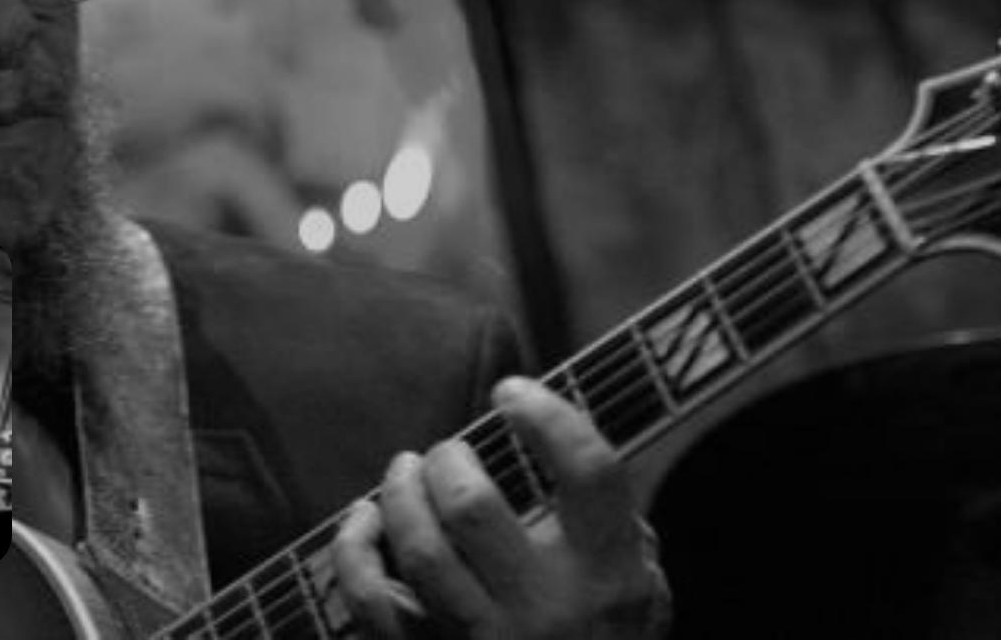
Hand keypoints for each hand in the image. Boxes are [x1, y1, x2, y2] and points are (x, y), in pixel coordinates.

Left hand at [333, 377, 670, 638]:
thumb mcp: (646, 599)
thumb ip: (623, 533)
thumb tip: (570, 459)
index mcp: (609, 578)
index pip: (588, 473)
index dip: (549, 417)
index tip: (513, 391)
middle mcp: (548, 609)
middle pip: (477, 508)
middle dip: (449, 461)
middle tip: (447, 450)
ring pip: (422, 551)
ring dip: (400, 496)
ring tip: (403, 470)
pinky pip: (376, 605)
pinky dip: (354, 555)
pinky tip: (360, 523)